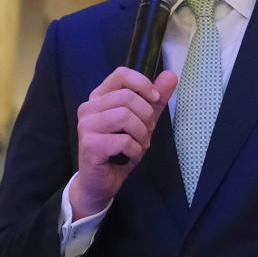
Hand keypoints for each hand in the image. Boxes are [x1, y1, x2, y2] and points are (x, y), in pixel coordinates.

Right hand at [69, 66, 177, 219]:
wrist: (101, 182)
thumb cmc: (120, 150)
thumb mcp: (142, 121)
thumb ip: (155, 99)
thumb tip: (171, 75)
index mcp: (99, 97)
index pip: (121, 74)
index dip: (142, 84)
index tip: (154, 99)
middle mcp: (88, 108)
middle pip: (127, 97)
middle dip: (145, 117)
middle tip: (145, 133)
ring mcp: (86, 126)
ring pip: (125, 116)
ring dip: (141, 135)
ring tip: (138, 145)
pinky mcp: (90, 144)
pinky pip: (124, 140)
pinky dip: (135, 150)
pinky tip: (129, 156)